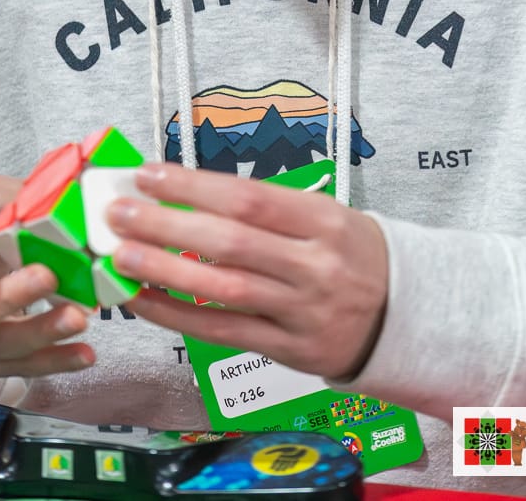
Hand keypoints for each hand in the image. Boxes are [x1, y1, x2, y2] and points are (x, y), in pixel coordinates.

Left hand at [108, 164, 387, 381]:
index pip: (249, 197)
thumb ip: (265, 207)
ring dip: (165, 271)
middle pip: (231, 241)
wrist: (406, 315)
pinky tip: (144, 300)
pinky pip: (224, 332)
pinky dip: (178, 316)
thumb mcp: (326, 214)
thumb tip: (187, 193)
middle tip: (120, 212)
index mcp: (322, 219)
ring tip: (120, 255)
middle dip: (168, 225)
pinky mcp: (290, 350)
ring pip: (223, 290)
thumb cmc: (351, 253)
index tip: (149, 175)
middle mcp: (314, 264)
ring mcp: (302, 311)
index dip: (194, 186)